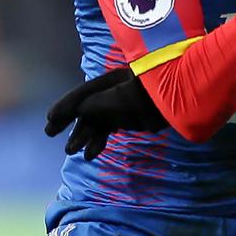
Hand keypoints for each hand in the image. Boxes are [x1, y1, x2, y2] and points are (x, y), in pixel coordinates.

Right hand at [44, 67, 166, 160]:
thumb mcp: (122, 97)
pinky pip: (109, 130)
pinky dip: (99, 141)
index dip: (65, 106)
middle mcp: (115, 91)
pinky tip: (90, 155)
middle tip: (50, 133)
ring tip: (72, 151)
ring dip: (84, 136)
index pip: (83, 93)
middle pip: (87, 108)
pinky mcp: (133, 119)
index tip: (50, 120)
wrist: (185, 99)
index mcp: (112, 80)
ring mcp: (124, 105)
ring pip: (97, 122)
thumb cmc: (154, 94)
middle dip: (71, 122)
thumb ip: (96, 105)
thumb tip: (77, 112)